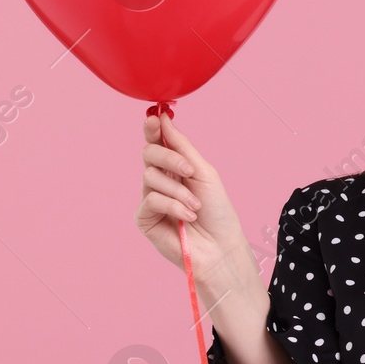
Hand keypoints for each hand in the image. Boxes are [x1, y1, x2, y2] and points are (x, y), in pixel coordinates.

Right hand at [135, 110, 246, 284]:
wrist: (221, 246)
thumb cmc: (217, 211)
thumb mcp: (203, 172)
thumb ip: (182, 147)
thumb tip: (163, 118)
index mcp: (174, 168)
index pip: (157, 142)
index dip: (153, 129)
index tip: (154, 118)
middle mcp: (159, 181)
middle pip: (148, 154)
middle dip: (169, 158)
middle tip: (190, 171)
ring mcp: (150, 199)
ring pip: (150, 177)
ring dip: (179, 191)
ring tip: (195, 206)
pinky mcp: (144, 218)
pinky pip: (151, 200)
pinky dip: (173, 206)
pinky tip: (188, 218)